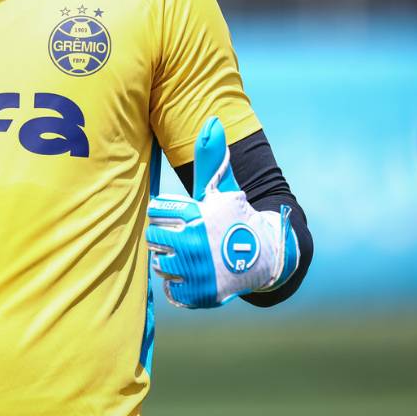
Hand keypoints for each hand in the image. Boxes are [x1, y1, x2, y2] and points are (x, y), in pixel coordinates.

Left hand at [146, 116, 298, 308]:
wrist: (263, 257)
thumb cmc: (234, 217)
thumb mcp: (223, 187)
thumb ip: (211, 155)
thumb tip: (212, 119)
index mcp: (196, 215)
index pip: (155, 210)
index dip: (169, 213)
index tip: (184, 215)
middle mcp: (194, 244)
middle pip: (153, 238)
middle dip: (168, 236)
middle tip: (187, 236)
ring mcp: (195, 272)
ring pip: (159, 263)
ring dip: (172, 260)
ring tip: (192, 255)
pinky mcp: (197, 295)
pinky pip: (169, 289)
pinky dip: (179, 284)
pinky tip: (195, 274)